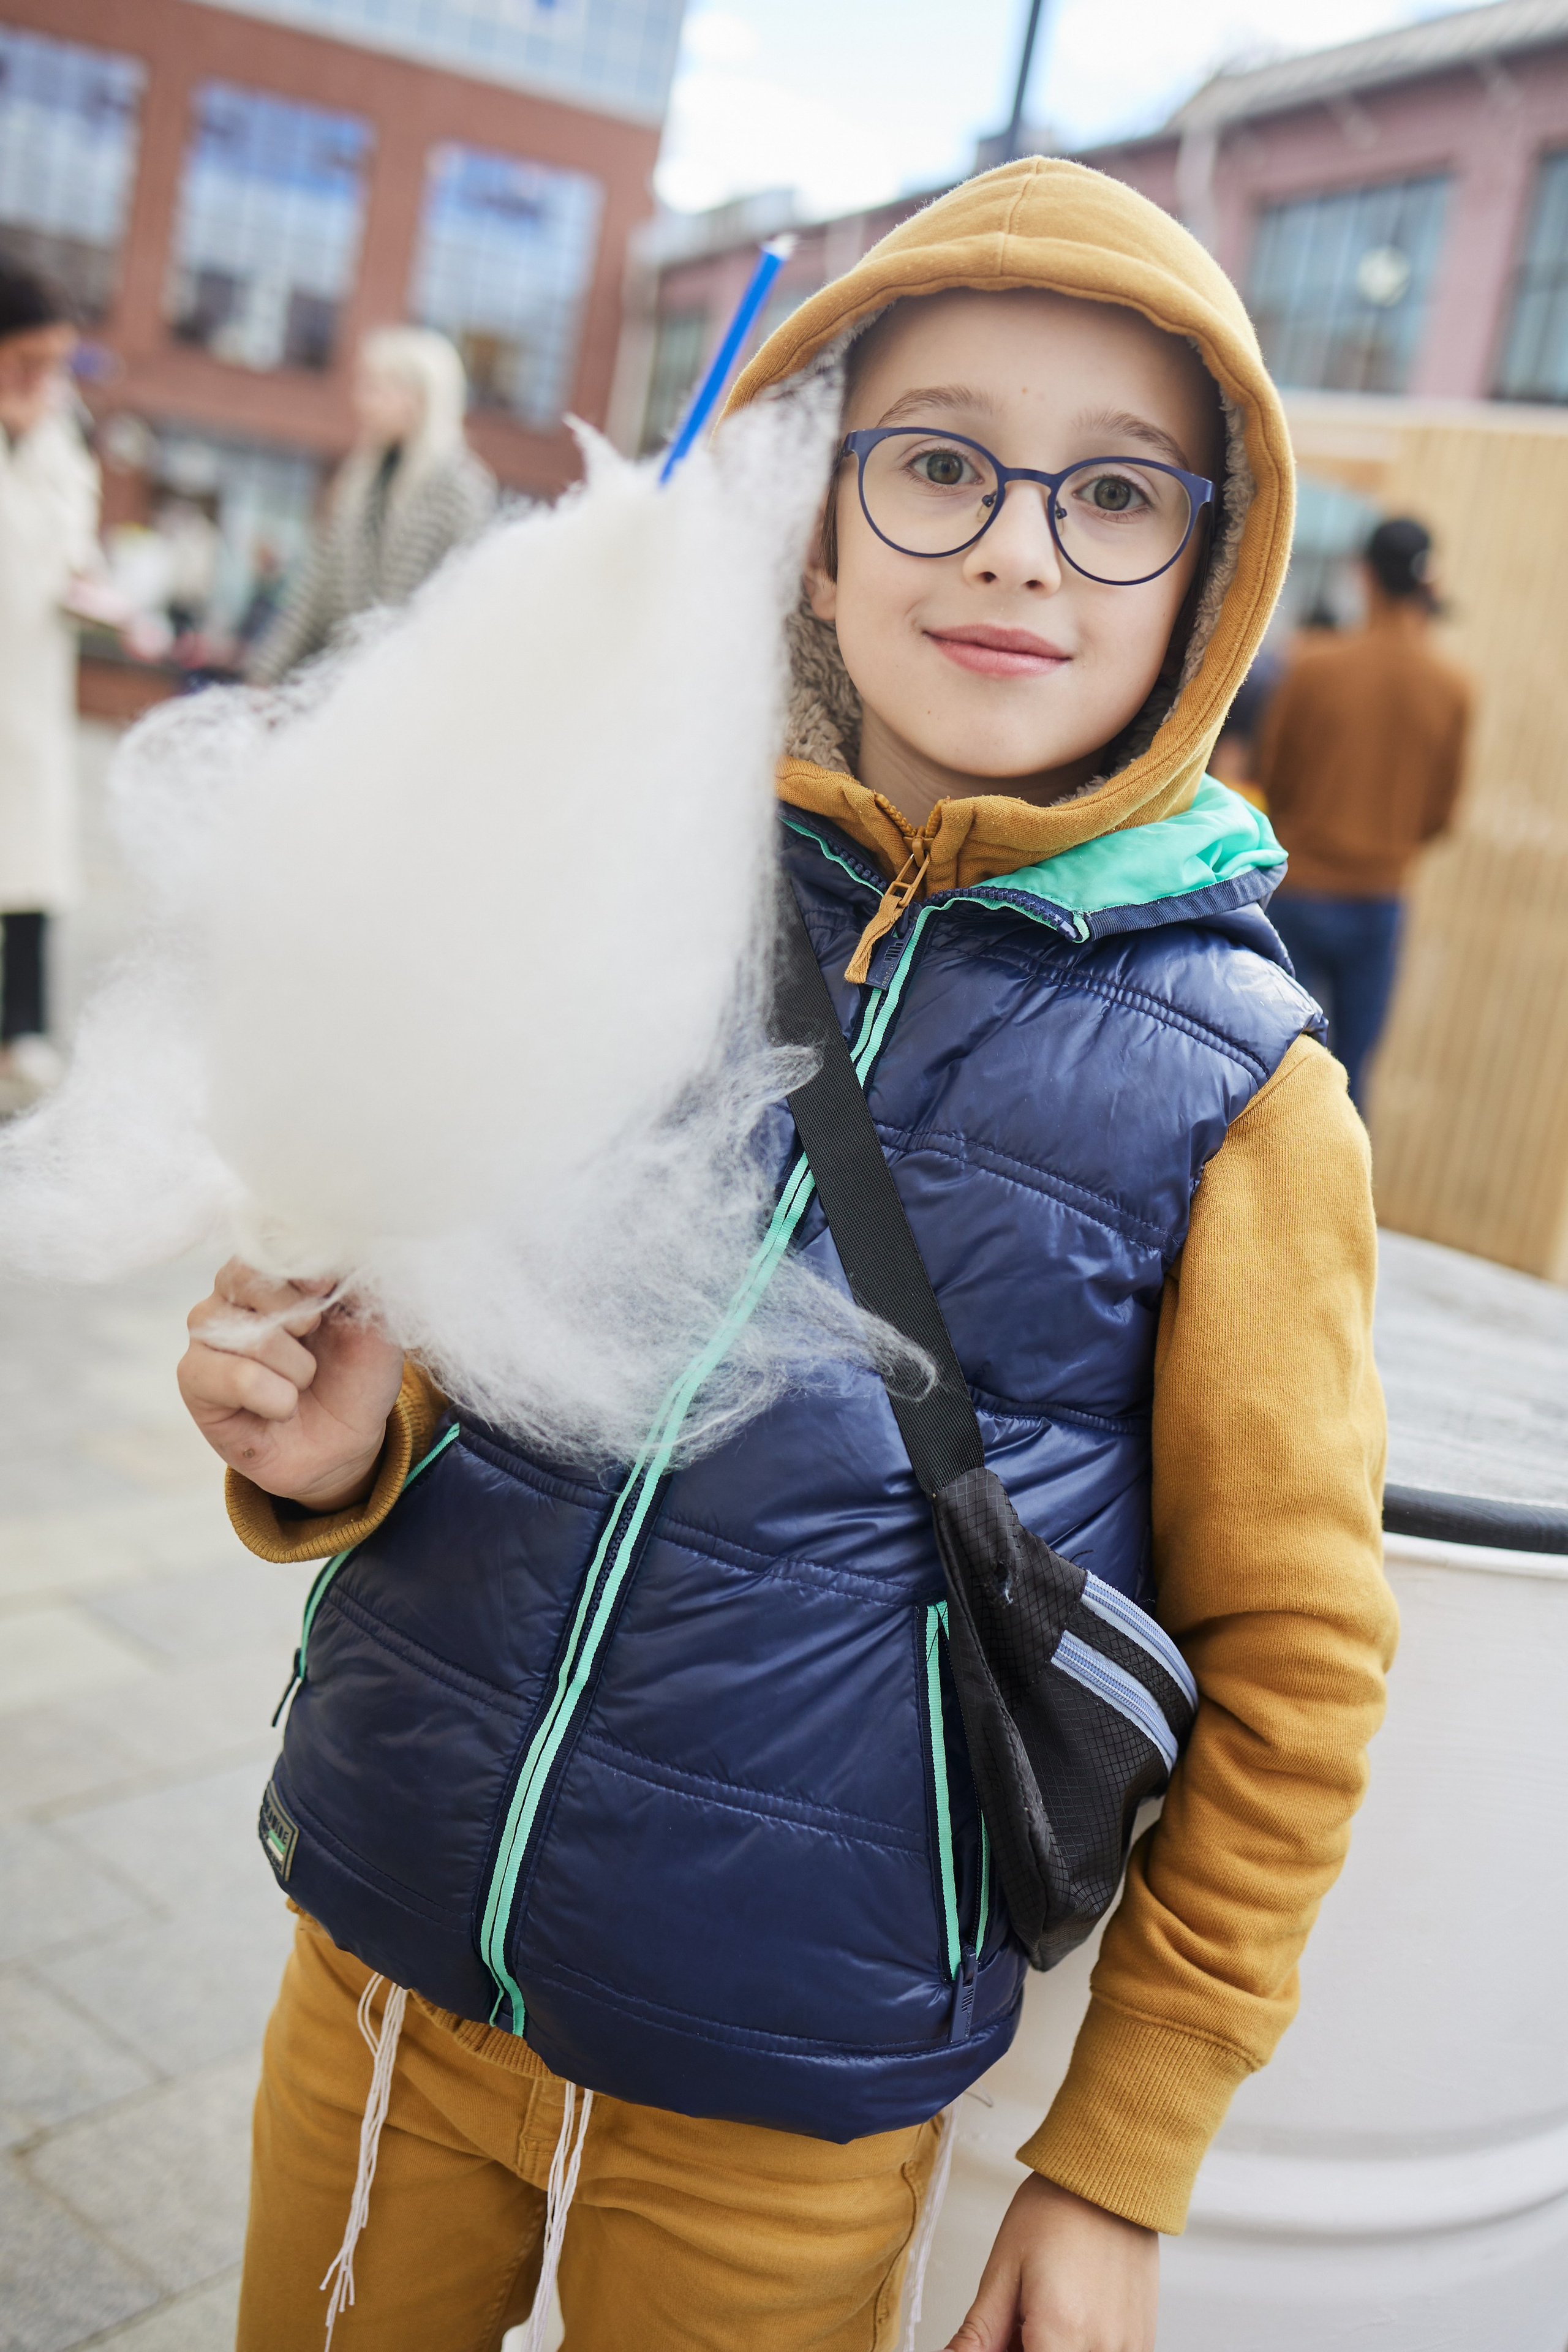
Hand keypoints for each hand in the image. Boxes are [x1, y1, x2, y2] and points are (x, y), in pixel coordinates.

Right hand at [178, 1259, 403, 1509]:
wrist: (346, 1442)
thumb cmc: (356, 1375)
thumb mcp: (374, 1321)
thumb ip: (356, 1278)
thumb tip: (340, 1244)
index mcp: (273, 1269)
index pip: (267, 1239)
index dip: (301, 1265)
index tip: (329, 1288)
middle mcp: (231, 1293)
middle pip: (248, 1277)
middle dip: (299, 1316)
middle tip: (316, 1340)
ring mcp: (208, 1334)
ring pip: (248, 1334)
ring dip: (295, 1367)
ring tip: (303, 1382)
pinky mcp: (194, 1378)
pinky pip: (234, 1376)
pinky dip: (274, 1396)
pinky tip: (283, 1407)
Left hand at [945, 2174, 1156, 2351]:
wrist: (1111, 2177)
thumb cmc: (1057, 2209)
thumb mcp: (1004, 2269)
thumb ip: (979, 2333)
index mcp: (1062, 2332)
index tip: (999, 2340)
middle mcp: (1103, 2348)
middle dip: (1027, 2348)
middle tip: (1015, 2325)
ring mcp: (1129, 2348)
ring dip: (1051, 2348)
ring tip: (1039, 2316)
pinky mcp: (1142, 2342)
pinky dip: (1077, 2347)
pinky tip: (1067, 2320)